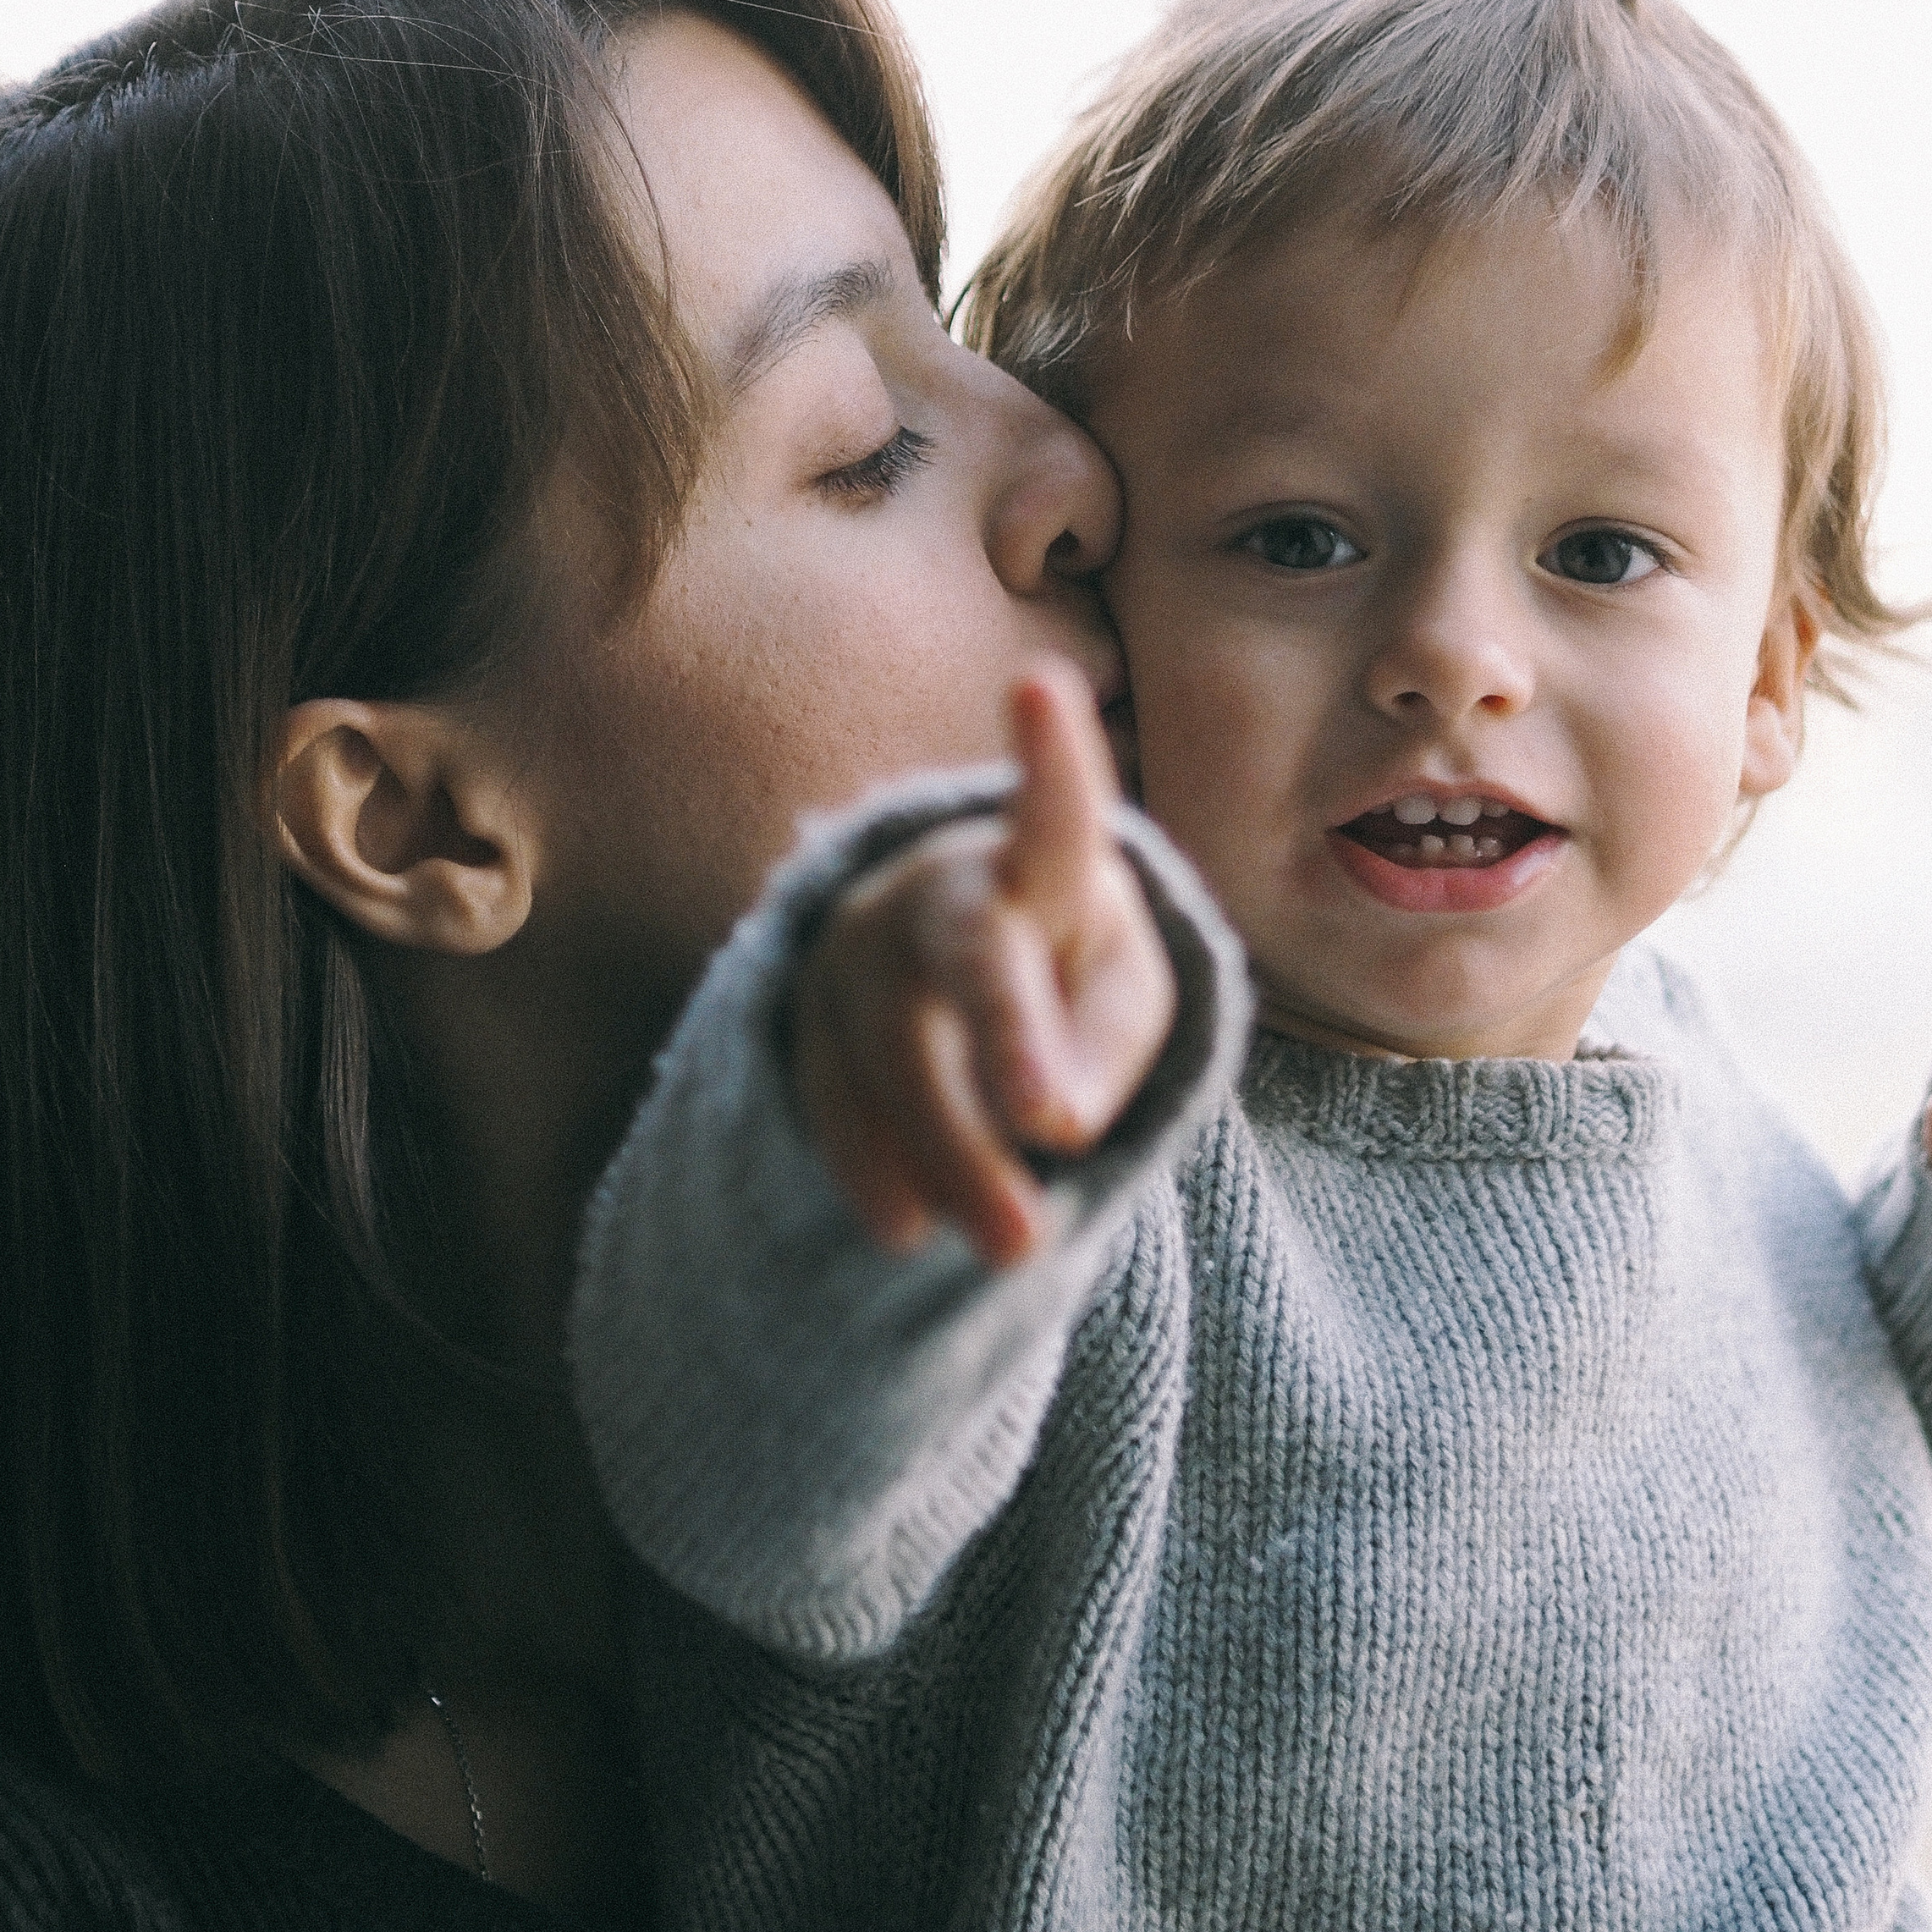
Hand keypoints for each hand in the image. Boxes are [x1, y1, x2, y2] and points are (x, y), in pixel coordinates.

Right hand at [790, 659, 1176, 1268]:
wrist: (957, 960)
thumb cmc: (1070, 967)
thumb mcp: (1125, 995)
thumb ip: (1108, 1045)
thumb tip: (1053, 1122)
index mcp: (1038, 864)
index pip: (1052, 811)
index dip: (1052, 754)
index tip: (1041, 683)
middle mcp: (935, 889)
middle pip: (966, 964)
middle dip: (1002, 1071)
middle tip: (1048, 1205)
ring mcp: (857, 950)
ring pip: (887, 1046)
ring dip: (947, 1154)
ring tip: (1014, 1249)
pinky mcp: (806, 1013)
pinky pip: (827, 1090)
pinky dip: (869, 1163)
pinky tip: (906, 1230)